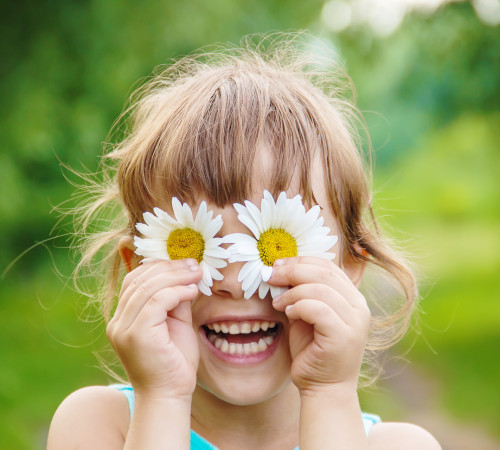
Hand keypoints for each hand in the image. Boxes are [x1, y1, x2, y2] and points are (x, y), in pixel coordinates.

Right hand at [106, 259, 201, 399]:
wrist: (170, 396)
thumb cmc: (175, 362)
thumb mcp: (175, 322)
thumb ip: (175, 299)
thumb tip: (186, 273)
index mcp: (123, 318)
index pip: (134, 280)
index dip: (159, 266)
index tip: (185, 263)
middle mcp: (118, 322)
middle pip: (139, 280)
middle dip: (170, 268)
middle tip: (194, 264)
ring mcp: (124, 329)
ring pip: (148, 288)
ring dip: (176, 276)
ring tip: (196, 274)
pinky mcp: (136, 335)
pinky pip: (156, 301)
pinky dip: (176, 291)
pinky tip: (192, 291)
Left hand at [268, 256, 370, 394]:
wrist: (324, 388)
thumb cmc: (312, 350)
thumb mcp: (306, 314)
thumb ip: (301, 292)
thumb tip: (280, 268)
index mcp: (352, 297)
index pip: (328, 266)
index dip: (300, 261)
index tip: (277, 265)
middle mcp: (359, 307)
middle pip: (324, 273)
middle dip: (292, 271)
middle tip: (270, 276)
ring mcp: (355, 321)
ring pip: (319, 289)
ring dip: (292, 292)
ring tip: (278, 303)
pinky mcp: (344, 336)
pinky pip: (318, 309)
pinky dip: (298, 306)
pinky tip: (288, 313)